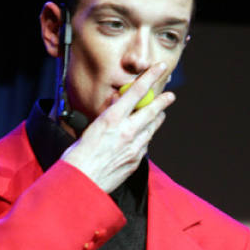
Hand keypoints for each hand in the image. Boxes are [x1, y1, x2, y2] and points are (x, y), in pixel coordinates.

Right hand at [61, 64, 174, 192]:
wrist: (81, 182)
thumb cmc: (79, 156)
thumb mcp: (91, 128)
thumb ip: (108, 117)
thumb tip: (117, 106)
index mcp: (112, 119)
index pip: (136, 92)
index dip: (151, 77)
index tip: (160, 68)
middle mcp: (126, 131)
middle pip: (152, 111)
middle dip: (163, 101)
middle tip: (170, 95)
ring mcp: (133, 147)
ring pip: (152, 129)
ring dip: (157, 119)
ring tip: (160, 114)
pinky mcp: (135, 161)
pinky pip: (145, 145)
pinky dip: (146, 138)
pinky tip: (144, 137)